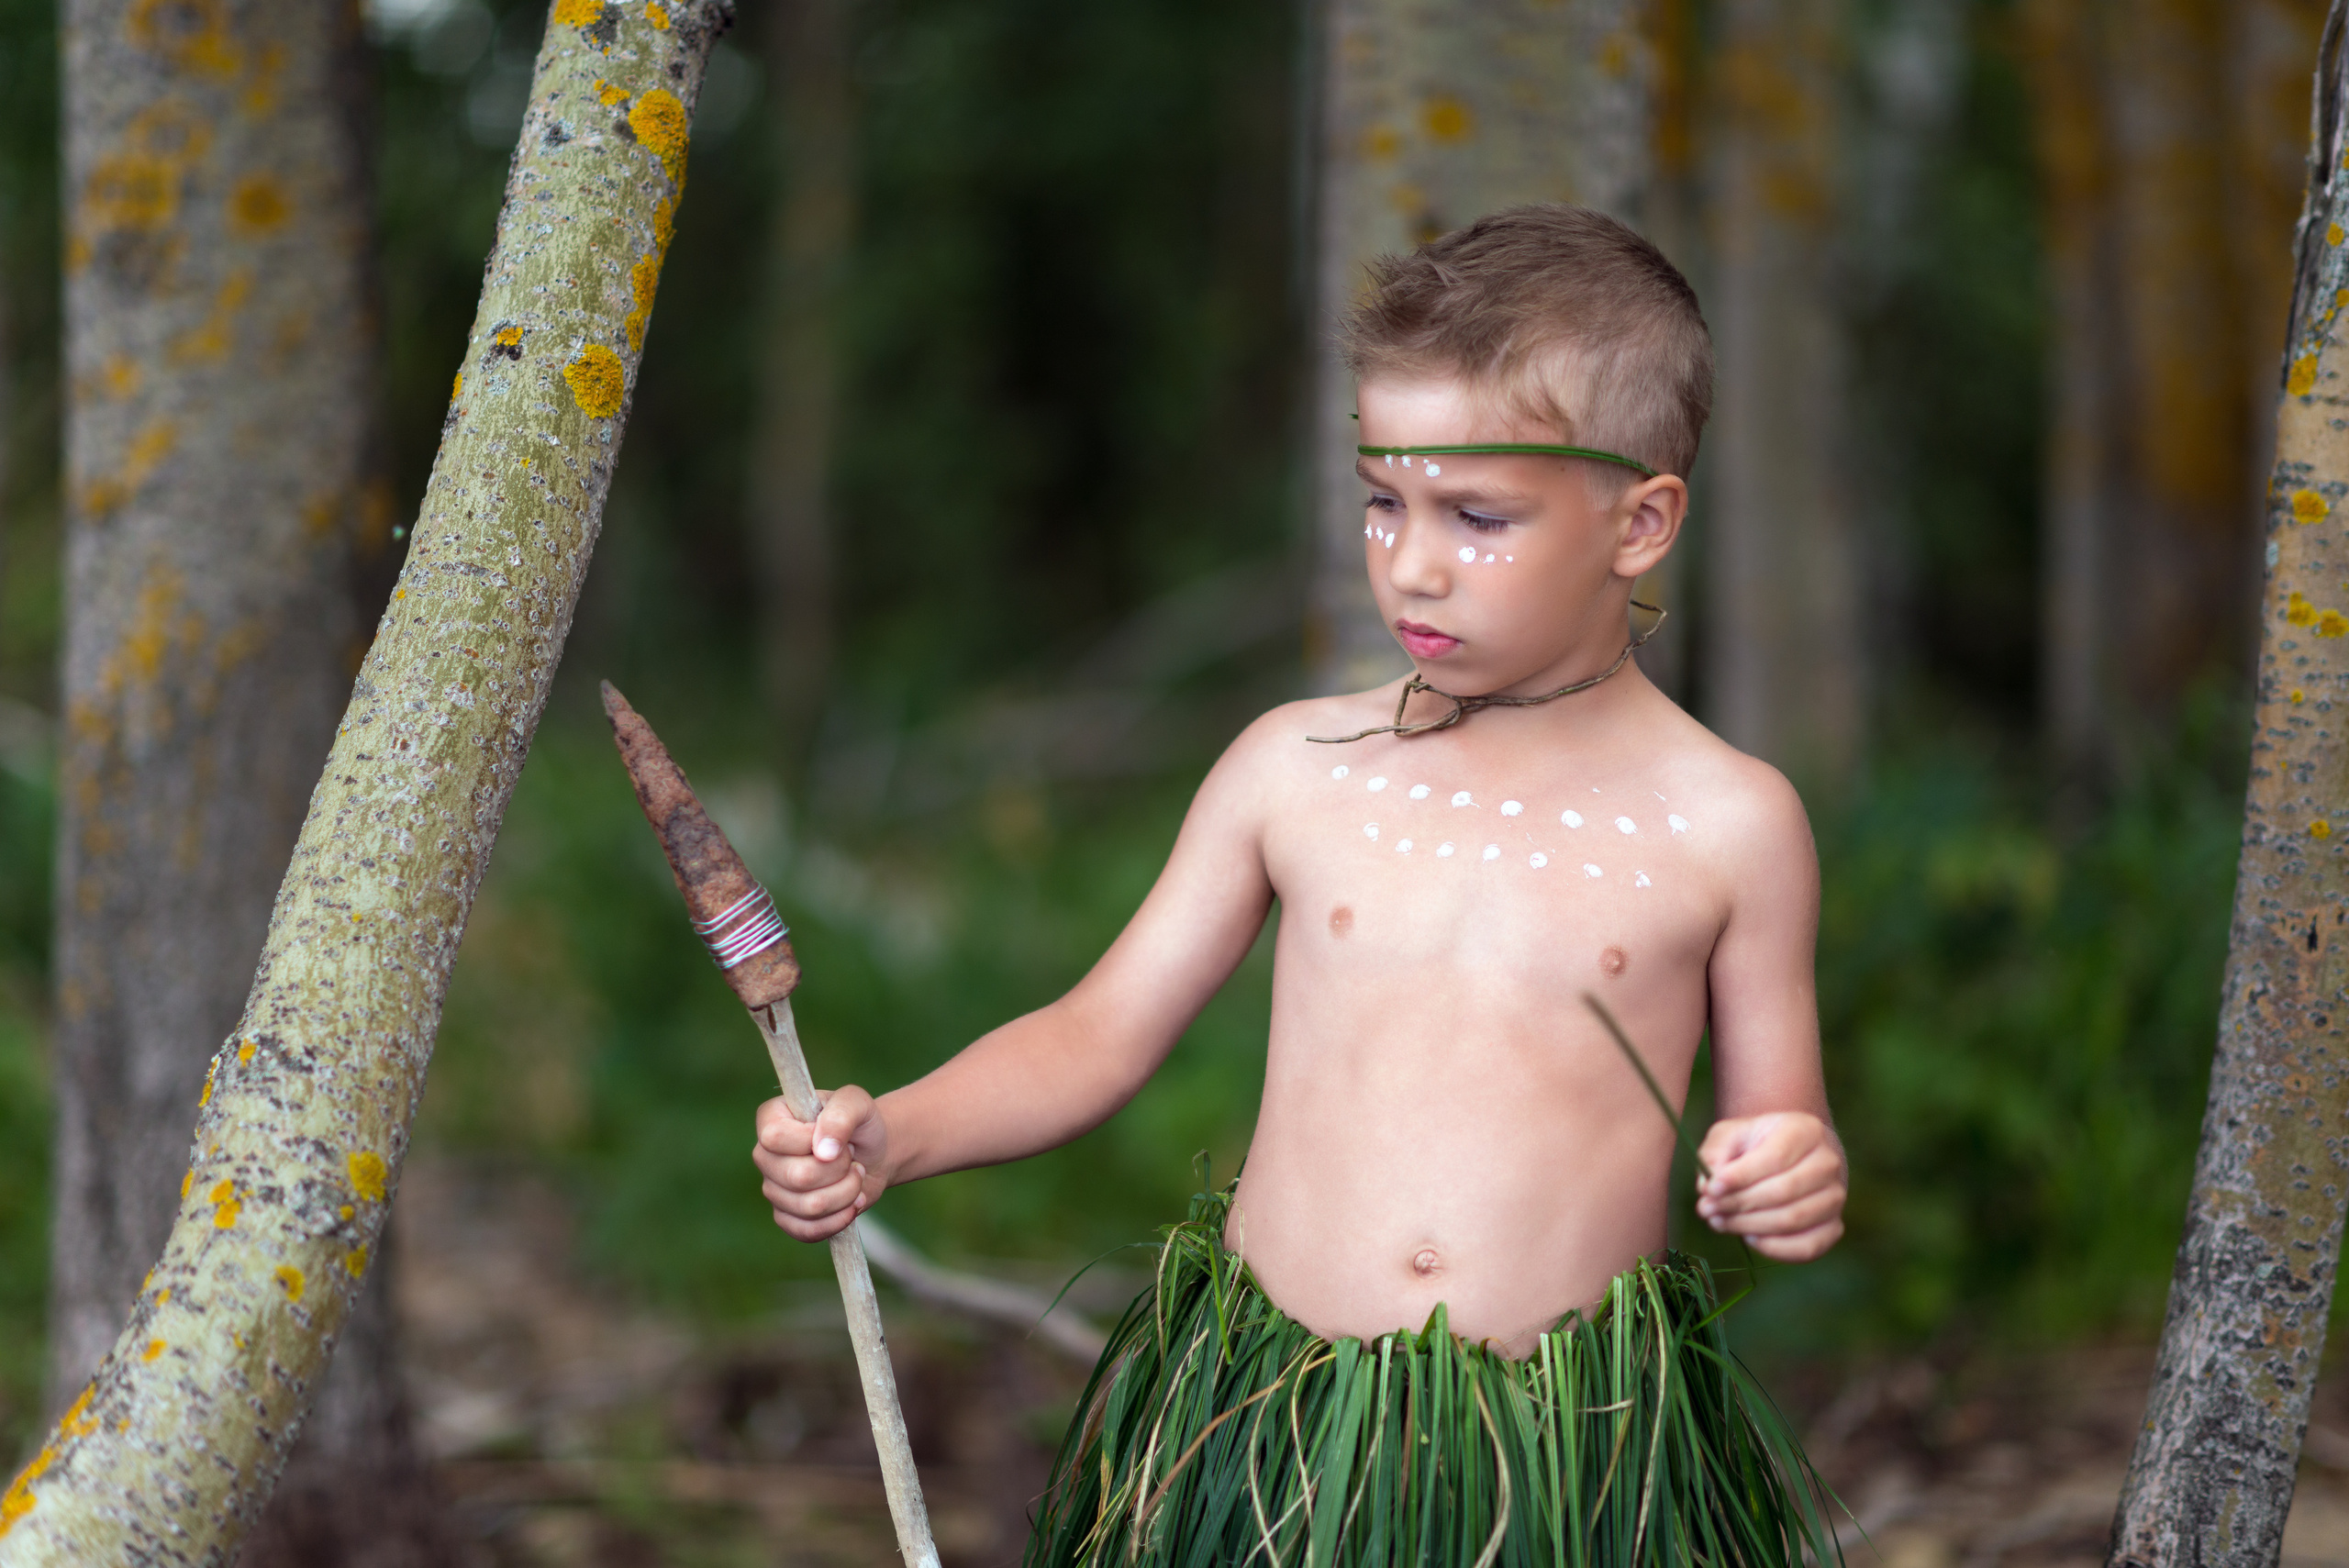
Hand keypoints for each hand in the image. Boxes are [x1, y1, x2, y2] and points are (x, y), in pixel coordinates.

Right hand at [752, 1086, 888, 1241]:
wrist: (875, 1154)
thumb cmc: (861, 1124)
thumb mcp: (857, 1103)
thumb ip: (840, 1115)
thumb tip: (823, 1151)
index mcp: (771, 1118)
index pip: (775, 1138)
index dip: (812, 1141)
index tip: (837, 1137)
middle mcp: (765, 1155)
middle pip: (797, 1177)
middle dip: (840, 1170)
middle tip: (852, 1159)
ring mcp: (773, 1189)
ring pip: (809, 1207)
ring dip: (847, 1193)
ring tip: (857, 1177)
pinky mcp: (786, 1217)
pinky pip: (806, 1231)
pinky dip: (839, 1220)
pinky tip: (853, 1204)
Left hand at [1694, 1111, 1844, 1261]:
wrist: (1793, 1155)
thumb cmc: (1757, 1143)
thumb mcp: (1731, 1134)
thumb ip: (1715, 1154)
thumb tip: (1707, 1188)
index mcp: (1805, 1130)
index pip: (1774, 1158)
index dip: (1740, 1177)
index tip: (1710, 1188)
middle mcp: (1828, 1163)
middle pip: (1783, 1191)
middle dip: (1739, 1203)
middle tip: (1707, 1209)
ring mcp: (1836, 1197)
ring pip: (1792, 1220)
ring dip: (1749, 1226)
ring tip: (1718, 1221)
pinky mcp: (1834, 1226)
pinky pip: (1808, 1247)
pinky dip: (1775, 1248)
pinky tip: (1748, 1237)